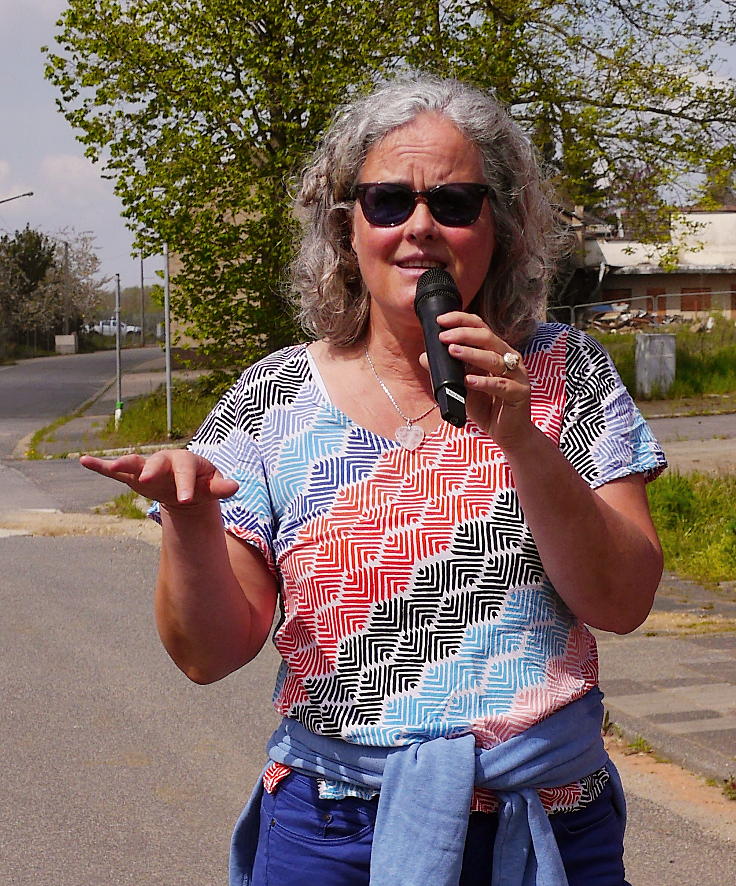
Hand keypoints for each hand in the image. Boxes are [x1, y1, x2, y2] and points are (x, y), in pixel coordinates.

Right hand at [79, 450, 238, 509]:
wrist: (185, 487)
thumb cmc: (202, 483)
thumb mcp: (212, 486)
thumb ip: (220, 487)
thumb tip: (234, 487)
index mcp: (186, 461)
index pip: (185, 471)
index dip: (185, 484)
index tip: (185, 500)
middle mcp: (165, 460)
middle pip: (157, 462)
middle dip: (152, 469)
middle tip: (147, 479)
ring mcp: (147, 467)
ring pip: (134, 463)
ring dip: (123, 464)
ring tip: (112, 466)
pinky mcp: (133, 476)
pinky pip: (115, 471)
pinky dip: (100, 466)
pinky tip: (84, 461)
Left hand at [430, 311, 532, 447]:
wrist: (508, 434)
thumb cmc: (487, 407)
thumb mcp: (462, 387)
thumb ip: (448, 371)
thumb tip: (424, 356)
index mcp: (496, 351)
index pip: (480, 327)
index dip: (461, 320)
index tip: (440, 321)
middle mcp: (509, 358)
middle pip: (487, 337)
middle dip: (463, 334)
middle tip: (443, 337)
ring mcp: (517, 374)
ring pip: (494, 358)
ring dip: (471, 353)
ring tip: (452, 351)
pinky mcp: (519, 392)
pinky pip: (500, 384)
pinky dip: (483, 382)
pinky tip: (469, 380)